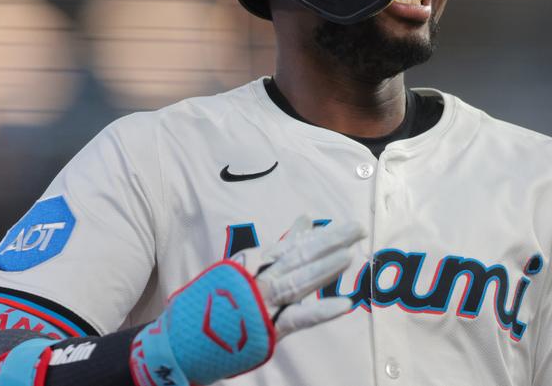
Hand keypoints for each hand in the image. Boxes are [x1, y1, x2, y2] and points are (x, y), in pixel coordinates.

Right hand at [231, 215, 365, 337]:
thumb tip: (306, 218)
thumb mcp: (252, 264)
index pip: (292, 246)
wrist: (194, 332)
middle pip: (299, 257)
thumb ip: (284, 244)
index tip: (344, 226)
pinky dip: (320, 311)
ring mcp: (264, 301)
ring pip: (297, 282)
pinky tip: (344, 305)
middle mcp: (261, 277)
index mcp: (257, 262)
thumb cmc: (228, 295)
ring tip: (349, 255)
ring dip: (324, 269)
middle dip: (330, 242)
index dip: (318, 236)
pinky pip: (298, 318)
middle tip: (358, 229)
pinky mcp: (268, 326)